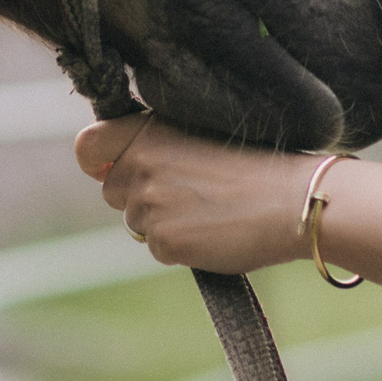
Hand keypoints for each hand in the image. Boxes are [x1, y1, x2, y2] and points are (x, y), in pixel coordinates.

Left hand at [74, 115, 311, 275]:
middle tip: (185, 194)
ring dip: (162, 222)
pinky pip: (158, 249)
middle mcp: (140, 164)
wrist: (292, 199)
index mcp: (148, 131)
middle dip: (136, 196)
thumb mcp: (197, 135)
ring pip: (135, 223)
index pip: (88, 145)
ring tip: (207, 211)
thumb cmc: (254, 164)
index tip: (110, 169)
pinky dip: (180, 247)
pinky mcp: (164, 240)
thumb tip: (113, 167)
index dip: (96, 161)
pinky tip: (211, 232)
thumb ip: (155, 145)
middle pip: (111, 191)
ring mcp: (149, 204)